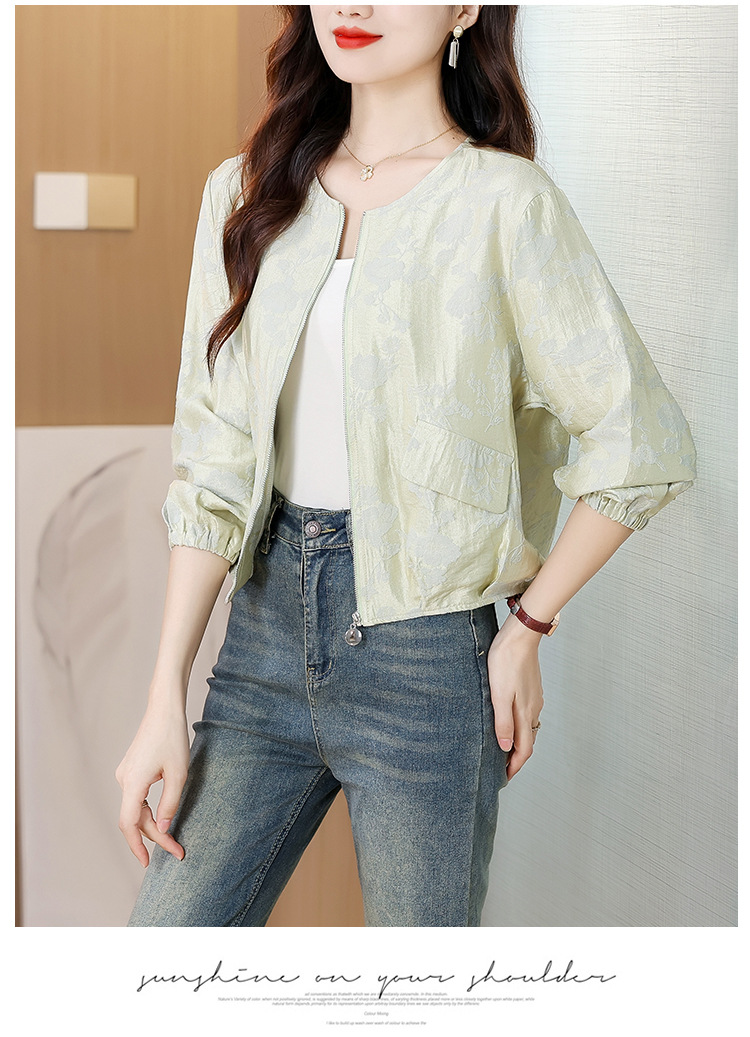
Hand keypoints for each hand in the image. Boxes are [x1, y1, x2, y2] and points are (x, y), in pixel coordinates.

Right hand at [115, 700, 189, 866]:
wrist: (164, 710)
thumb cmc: (173, 737)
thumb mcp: (178, 774)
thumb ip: (169, 804)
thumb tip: (162, 829)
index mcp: (133, 782)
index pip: (129, 823)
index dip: (137, 846)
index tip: (147, 863)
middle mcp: (124, 780)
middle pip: (134, 819)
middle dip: (154, 837)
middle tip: (177, 849)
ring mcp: (125, 774)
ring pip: (135, 809)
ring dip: (151, 825)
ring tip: (172, 838)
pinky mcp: (131, 770)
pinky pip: (136, 798)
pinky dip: (147, 812)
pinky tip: (160, 819)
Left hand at [487, 614, 543, 780]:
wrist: (520, 635)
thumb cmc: (505, 662)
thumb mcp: (499, 694)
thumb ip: (503, 721)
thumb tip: (506, 747)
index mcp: (525, 713)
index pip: (524, 749)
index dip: (515, 766)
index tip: (504, 777)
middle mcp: (533, 709)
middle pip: (528, 741)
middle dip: (516, 757)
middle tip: (502, 767)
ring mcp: (534, 698)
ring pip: (528, 727)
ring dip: (518, 741)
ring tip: (504, 748)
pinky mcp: (531, 688)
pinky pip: (527, 714)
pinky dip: (519, 725)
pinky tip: (509, 721)